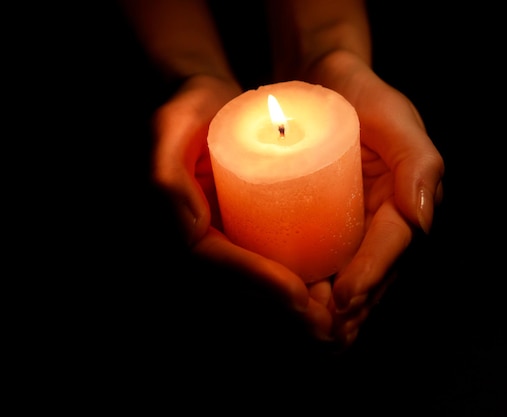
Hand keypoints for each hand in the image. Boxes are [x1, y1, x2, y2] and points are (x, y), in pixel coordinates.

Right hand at [151, 74, 334, 342]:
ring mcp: (223, 243)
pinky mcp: (246, 239)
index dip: (255, 283)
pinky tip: (330, 302)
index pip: (214, 264)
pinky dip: (296, 296)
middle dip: (279, 311)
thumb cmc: (196, 107)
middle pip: (237, 290)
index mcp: (176, 222)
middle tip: (326, 322)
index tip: (298, 294)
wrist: (217, 106)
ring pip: (255, 292)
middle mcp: (198, 240)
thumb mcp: (175, 122)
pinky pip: (269, 276)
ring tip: (335, 320)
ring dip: (292, 314)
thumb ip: (167, 168)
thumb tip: (192, 230)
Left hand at [307, 52, 444, 349]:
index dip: (371, 275)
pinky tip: (296, 309)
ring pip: (354, 279)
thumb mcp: (395, 119)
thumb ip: (417, 162)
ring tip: (308, 329)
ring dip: (336, 311)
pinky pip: (331, 266)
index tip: (342, 297)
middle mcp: (388, 222)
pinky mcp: (333, 228)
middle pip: (376, 275)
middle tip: (321, 328)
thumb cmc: (364, 97)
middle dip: (353, 307)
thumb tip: (421, 221)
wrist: (326, 85)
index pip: (393, 248)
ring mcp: (361, 228)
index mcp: (409, 202)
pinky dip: (319, 291)